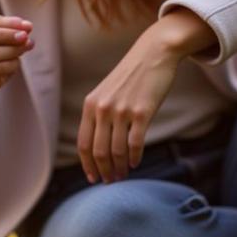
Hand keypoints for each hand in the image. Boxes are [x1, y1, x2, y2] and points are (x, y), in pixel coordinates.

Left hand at [77, 10, 215, 183]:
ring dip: (120, 167)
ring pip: (116, 150)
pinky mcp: (142, 112)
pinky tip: (136, 163)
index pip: (84, 144)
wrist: (153, 55)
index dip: (87, 165)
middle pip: (98, 151)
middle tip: (110, 181)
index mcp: (90, 105)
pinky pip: (135, 143)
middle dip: (103, 171)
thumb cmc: (130, 77)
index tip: (92, 178)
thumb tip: (98, 145)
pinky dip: (135, 157)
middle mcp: (103, 109)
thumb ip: (99, 115)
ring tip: (123, 174)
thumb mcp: (106, 93)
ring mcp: (122, 111)